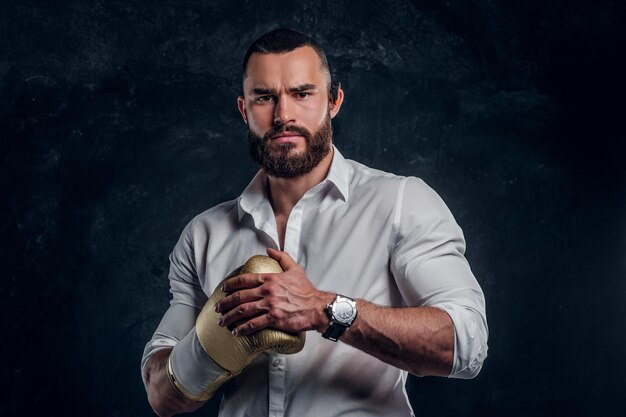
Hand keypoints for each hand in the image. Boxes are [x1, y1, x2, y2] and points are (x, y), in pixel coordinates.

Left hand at [215, 248, 333, 336]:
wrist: (317, 307)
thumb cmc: (306, 290)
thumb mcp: (295, 269)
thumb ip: (282, 258)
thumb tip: (270, 249)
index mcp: (270, 279)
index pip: (245, 280)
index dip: (231, 284)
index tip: (223, 288)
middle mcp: (267, 291)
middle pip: (240, 296)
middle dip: (225, 303)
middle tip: (217, 307)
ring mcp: (270, 305)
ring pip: (243, 311)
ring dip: (230, 317)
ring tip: (222, 321)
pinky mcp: (274, 319)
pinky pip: (254, 324)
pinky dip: (243, 328)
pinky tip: (236, 331)